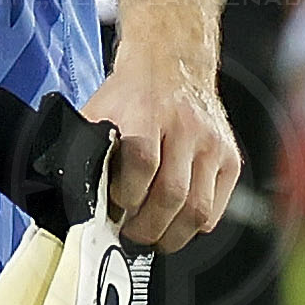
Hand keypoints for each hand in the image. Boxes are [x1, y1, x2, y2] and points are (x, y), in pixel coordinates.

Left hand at [82, 43, 239, 253]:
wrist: (171, 64)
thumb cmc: (132, 94)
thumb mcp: (100, 110)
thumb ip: (87, 146)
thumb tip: (74, 190)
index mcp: (146, 113)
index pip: (142, 162)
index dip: (126, 194)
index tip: (114, 209)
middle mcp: (185, 128)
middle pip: (172, 193)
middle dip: (148, 226)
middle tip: (132, 237)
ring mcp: (211, 144)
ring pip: (198, 208)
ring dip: (173, 235)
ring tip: (154, 240)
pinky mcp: (230, 158)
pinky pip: (217, 206)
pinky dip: (197, 224)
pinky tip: (178, 225)